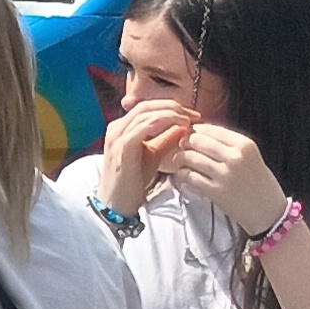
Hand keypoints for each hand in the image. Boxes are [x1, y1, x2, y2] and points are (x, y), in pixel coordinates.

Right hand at [100, 99, 195, 213]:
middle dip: (172, 107)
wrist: (118, 202)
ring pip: (145, 113)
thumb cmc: (134, 181)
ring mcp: (117, 136)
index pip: (147, 108)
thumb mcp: (153, 154)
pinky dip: (162, 122)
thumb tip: (184, 127)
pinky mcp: (122, 146)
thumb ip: (166, 139)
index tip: (192, 115)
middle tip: (194, 115)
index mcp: (121, 128)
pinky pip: (143, 126)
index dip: (170, 107)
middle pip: (146, 106)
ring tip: (188, 120)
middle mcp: (116, 127)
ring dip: (170, 113)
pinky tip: (178, 126)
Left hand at [168, 122, 289, 234]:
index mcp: (246, 145)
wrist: (270, 213)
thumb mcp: (252, 156)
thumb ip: (230, 145)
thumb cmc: (260, 184)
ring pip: (190, 157)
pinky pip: (189, 176)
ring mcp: (225, 174)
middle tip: (182, 148)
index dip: (195, 130)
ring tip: (179, 161)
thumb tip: (200, 134)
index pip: (211, 129)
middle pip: (198, 140)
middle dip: (185, 142)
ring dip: (180, 158)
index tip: (190, 135)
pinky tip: (182, 175)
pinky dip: (181, 174)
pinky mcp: (216, 191)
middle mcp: (235, 157)